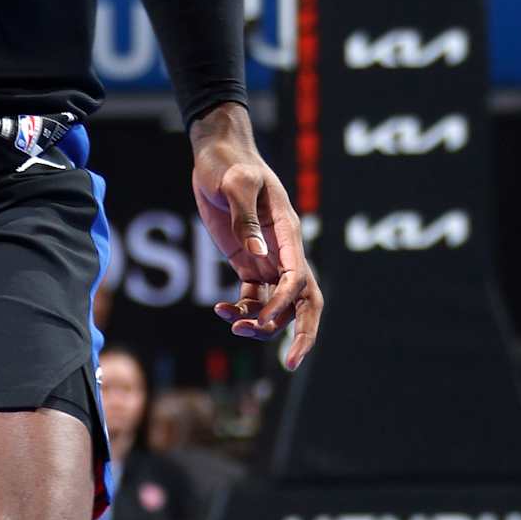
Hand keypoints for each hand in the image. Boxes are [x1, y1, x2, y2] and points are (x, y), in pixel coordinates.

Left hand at [190, 104, 322, 370]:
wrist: (216, 155)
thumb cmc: (228, 164)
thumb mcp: (235, 183)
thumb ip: (244, 218)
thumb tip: (255, 254)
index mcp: (288, 233)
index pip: (299, 278)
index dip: (287, 305)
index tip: (264, 320)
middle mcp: (283, 251)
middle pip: (304, 301)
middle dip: (301, 333)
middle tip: (291, 364)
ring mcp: (267, 258)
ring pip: (276, 306)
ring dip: (261, 324)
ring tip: (232, 323)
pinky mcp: (248, 262)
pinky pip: (253, 297)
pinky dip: (240, 311)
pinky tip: (219, 310)